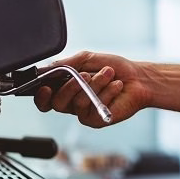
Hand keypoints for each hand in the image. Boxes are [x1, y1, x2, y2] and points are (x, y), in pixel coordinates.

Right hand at [33, 51, 149, 127]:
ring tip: (109, 74)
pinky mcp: (97, 120)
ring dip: (95, 84)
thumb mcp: (87, 59)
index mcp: (66, 88)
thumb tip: (47, 69)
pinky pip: (93, 108)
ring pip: (77, 103)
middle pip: (57, 103)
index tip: (46, 87)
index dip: (41, 96)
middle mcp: (72, 102)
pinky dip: (106, 93)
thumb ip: (66, 64)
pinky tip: (116, 86)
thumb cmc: (114, 68)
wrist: (138, 78)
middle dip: (71, 86)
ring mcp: (84, 112)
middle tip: (87, 74)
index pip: (46, 99)